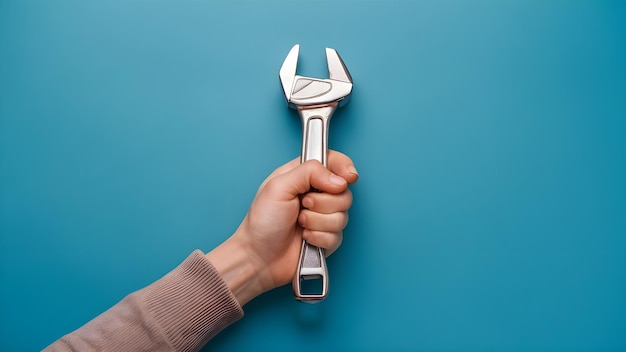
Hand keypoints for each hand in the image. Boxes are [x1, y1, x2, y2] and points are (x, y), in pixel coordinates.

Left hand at [206, 151, 357, 304]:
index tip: (347, 177)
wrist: (258, 257)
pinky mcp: (326, 238)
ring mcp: (323, 217)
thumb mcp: (278, 187)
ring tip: (300, 224)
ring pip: (343, 215)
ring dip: (318, 222)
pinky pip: (338, 235)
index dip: (344, 167)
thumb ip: (309, 172)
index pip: (333, 161)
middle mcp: (316, 194)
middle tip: (302, 205)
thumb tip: (338, 179)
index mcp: (303, 176)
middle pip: (343, 191)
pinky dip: (319, 237)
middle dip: (323, 202)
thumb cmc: (262, 221)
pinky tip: (305, 238)